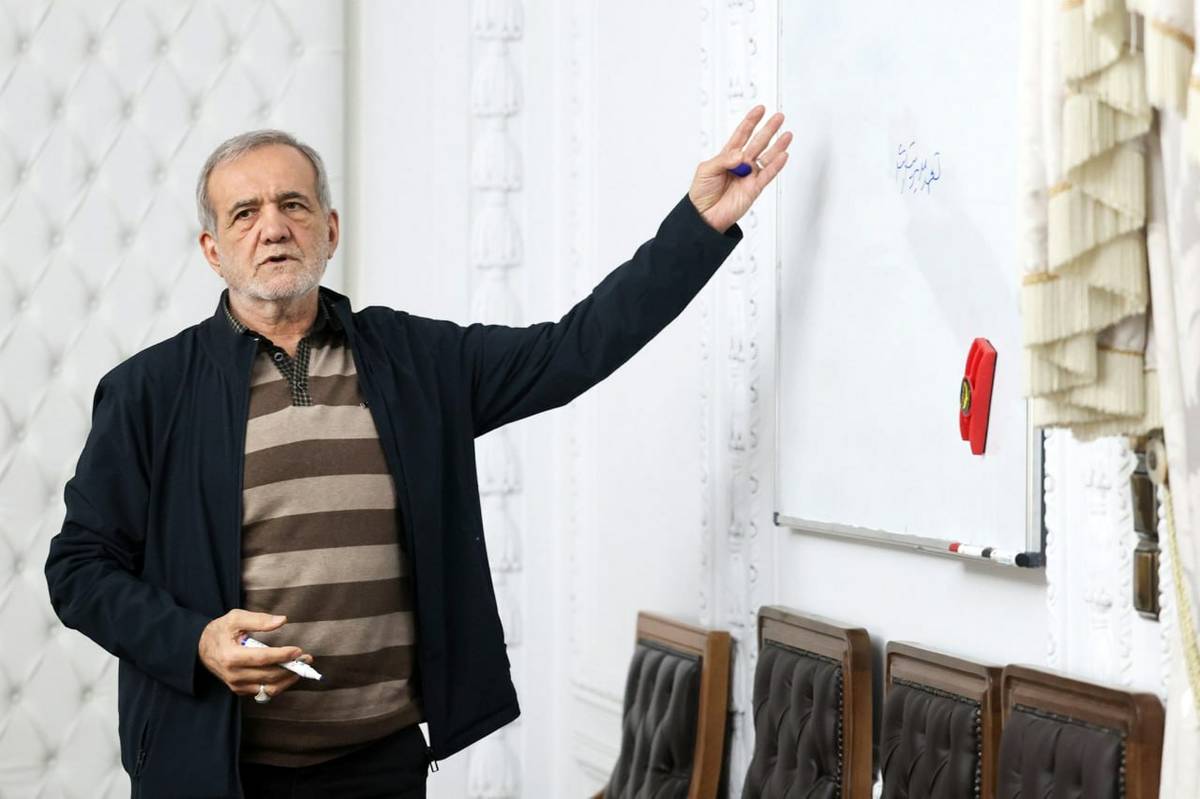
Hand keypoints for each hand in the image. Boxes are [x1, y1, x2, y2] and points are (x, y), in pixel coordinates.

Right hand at [198, 610, 312, 699]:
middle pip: (268, 676)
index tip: (298, 651)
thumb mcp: (236, 618)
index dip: (282, 655)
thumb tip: (282, 620)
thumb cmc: (220, 630)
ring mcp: (236, 685)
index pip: (262, 659)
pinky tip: (288, 675)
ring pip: (268, 688)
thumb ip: (259, 620)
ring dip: (288, 680)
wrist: (200, 648)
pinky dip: (278, 685)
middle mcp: (233, 675)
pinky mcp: (239, 690)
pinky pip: (263, 692)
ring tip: (301, 669)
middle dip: (291, 668)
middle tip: (307, 658)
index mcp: (231, 656)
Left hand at [688, 105, 791, 232]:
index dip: (751, 121)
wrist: (704, 216)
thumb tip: (741, 155)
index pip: (742, 134)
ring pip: (767, 157)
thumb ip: (724, 160)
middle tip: (778, 117)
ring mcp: (749, 176)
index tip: (760, 110)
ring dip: (777, 146)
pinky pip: (767, 175)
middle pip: (758, 142)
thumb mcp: (706, 170)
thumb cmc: (702, 193)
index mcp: (728, 156)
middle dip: (768, 129)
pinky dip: (776, 166)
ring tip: (787, 135)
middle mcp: (741, 164)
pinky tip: (783, 155)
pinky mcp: (754, 189)